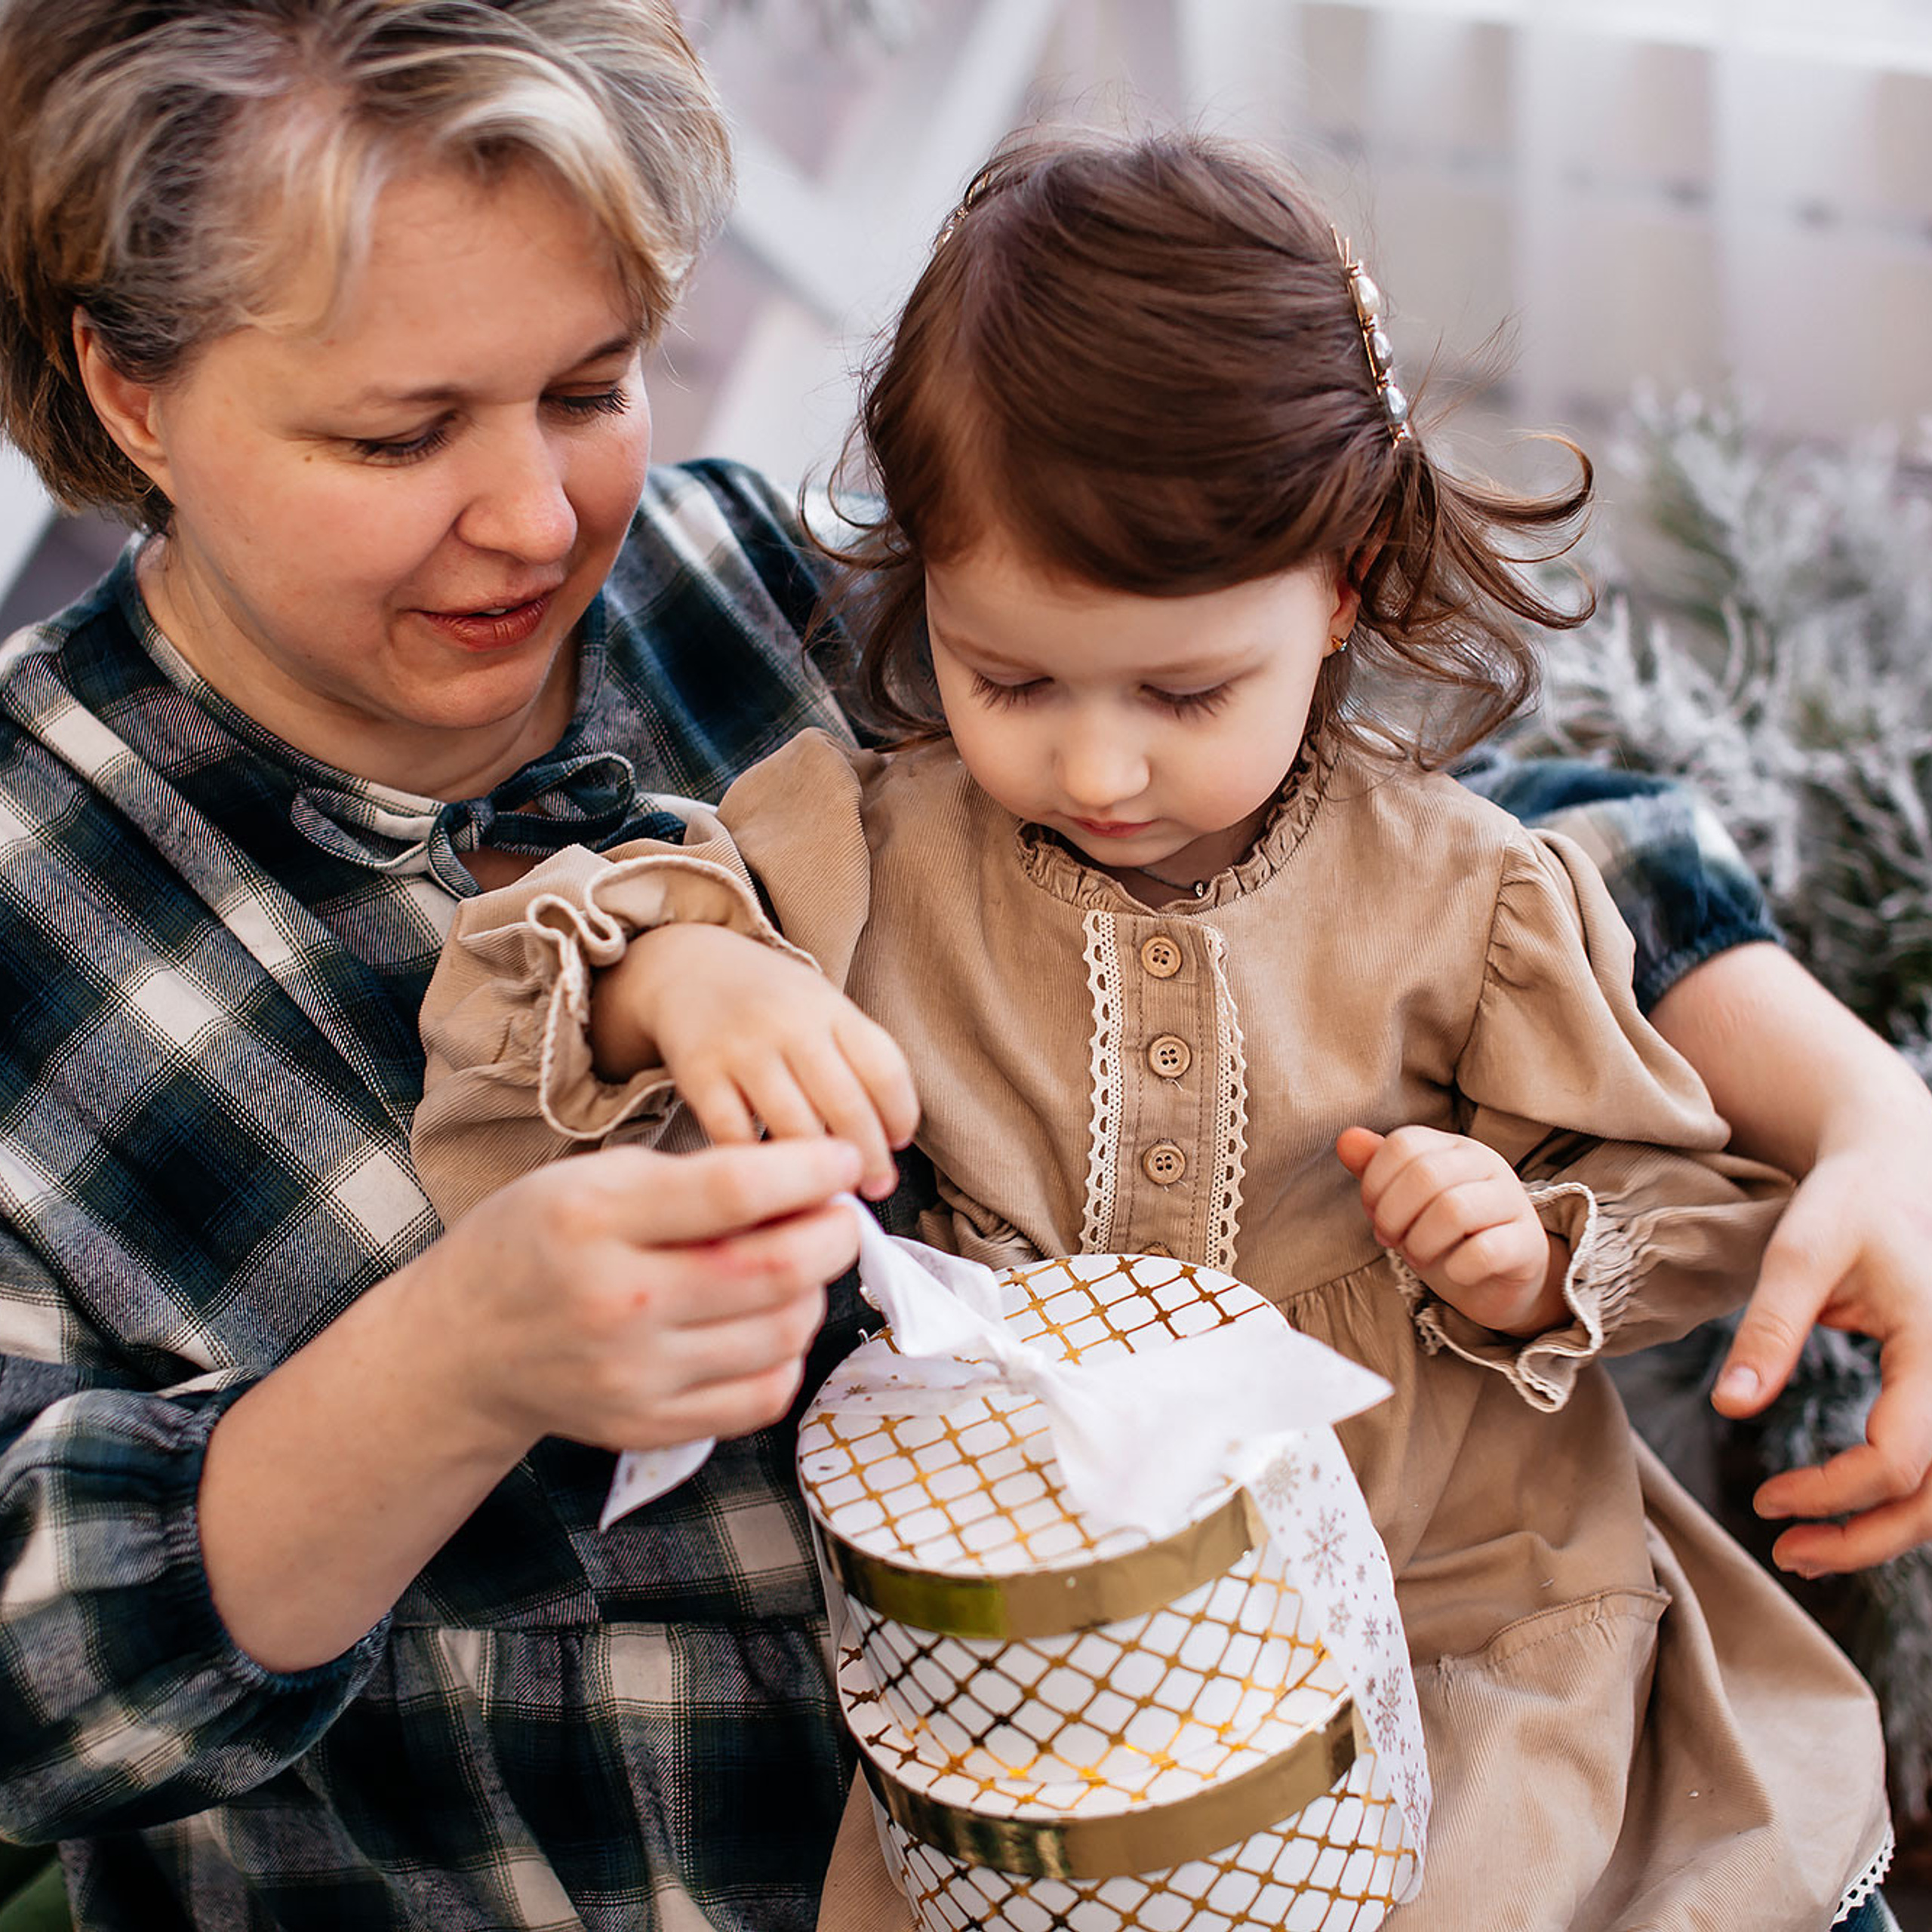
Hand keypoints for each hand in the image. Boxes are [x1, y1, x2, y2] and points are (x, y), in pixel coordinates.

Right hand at [425, 1135, 865, 1456]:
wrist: (464, 1347)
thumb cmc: (536, 1241)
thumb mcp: (593, 1177)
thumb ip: (696, 1176)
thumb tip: (810, 1179)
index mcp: (594, 1218)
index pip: (736, 1190)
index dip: (812, 1170)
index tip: (843, 1161)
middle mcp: (616, 1301)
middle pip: (777, 1269)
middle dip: (835, 1233)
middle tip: (838, 1215)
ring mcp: (635, 1375)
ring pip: (784, 1333)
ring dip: (815, 1292)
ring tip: (798, 1265)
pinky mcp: (650, 1426)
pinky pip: (764, 1395)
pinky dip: (788, 1353)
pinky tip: (768, 1322)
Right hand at [592, 921, 917, 1200]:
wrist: (688, 969)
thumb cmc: (771, 1003)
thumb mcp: (823, 1008)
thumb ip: (857, 1060)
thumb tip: (891, 1139)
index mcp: (831, 1009)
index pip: (885, 1071)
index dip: (901, 1116)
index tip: (898, 1143)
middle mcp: (790, 1025)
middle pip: (846, 1106)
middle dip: (869, 1160)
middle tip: (874, 1188)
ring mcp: (743, 1049)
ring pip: (796, 1128)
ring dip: (819, 1175)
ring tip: (829, 1192)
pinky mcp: (699, 1075)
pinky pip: (737, 1137)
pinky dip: (759, 1168)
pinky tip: (772, 1181)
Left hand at [1336, 1125, 1566, 1335]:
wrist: (1496, 1280)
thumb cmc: (1443, 1235)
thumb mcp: (1403, 1201)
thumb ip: (1375, 1168)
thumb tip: (1347, 1139)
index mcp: (1453, 1147)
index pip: (1402, 1144)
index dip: (1375, 1183)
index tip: (1374, 1213)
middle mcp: (1488, 1164)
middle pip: (1424, 1175)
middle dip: (1394, 1216)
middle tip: (1391, 1240)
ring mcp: (1512, 1202)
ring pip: (1453, 1211)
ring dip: (1421, 1243)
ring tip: (1418, 1256)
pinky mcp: (1527, 1244)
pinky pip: (1485, 1251)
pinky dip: (1457, 1268)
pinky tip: (1455, 1272)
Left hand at [1712, 1140, 1931, 1574]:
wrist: (1893, 1171)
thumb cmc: (1847, 1206)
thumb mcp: (1799, 1254)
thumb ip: (1769, 1329)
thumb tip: (1731, 1408)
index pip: (1899, 1457)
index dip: (1833, 1491)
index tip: (1766, 1496)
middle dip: (1866, 1538)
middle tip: (1788, 1552)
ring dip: (1883, 1532)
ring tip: (1804, 1548)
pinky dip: (1893, 1501)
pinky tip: (1836, 1509)